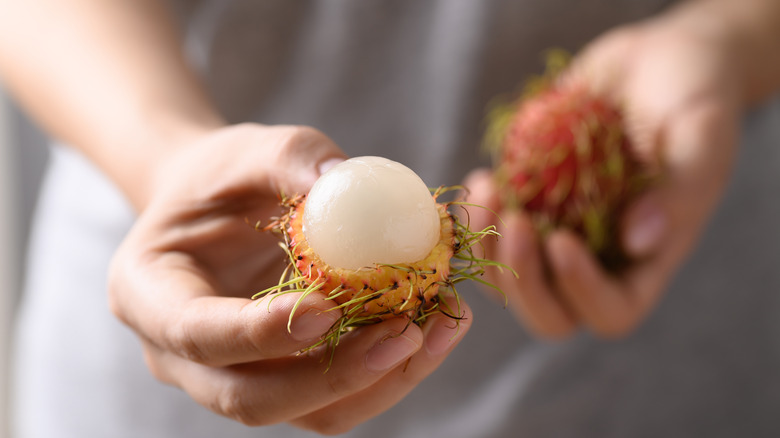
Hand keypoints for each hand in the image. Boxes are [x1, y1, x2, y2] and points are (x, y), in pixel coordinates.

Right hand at [108, 124, 471, 432]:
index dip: (262, 333)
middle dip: (334, 376)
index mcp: (149, 296)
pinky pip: (338, 399)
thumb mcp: (245, 149)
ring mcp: (234, 376)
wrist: (219, 206)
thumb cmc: (222, 175)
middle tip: (404, 333)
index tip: (330, 308)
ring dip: (378, 382)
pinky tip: (433, 328)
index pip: (198, 334)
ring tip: (438, 330)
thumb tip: (344, 180)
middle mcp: (182, 356)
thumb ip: (289, 158)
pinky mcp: (285, 378)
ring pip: (306, 413)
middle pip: (251, 398)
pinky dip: (389, 374)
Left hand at [464, 15, 741, 338]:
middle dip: (521, 278)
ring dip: (486, 248)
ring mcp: (556, 234)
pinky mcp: (526, 205)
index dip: (580, 291)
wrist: (655, 62)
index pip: (611, 312)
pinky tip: (481, 178)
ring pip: (507, 279)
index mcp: (646, 259)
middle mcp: (598, 258)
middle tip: (514, 222)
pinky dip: (474, 217)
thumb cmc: (690, 95)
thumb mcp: (701, 135)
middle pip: (549, 314)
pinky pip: (487, 235)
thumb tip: (637, 241)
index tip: (562, 240)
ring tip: (486, 190)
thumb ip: (681, 191)